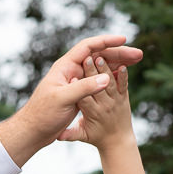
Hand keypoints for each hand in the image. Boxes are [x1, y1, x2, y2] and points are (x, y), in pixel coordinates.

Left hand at [0, 34, 143, 165]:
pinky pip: (99, 79)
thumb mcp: (63, 100)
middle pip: (99, 55)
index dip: (106, 42)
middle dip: (119, 53)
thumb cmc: (43, 115)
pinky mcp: (79, 93)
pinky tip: (124, 75)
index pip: (88, 46)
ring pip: (101, 67)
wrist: (34, 132)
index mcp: (65, 67)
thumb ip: (83, 88)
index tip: (124, 41)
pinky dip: (113, 75)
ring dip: (118, 63)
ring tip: (137, 61)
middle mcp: (72, 71)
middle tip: (139, 55)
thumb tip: (105, 78)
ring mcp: (76, 82)